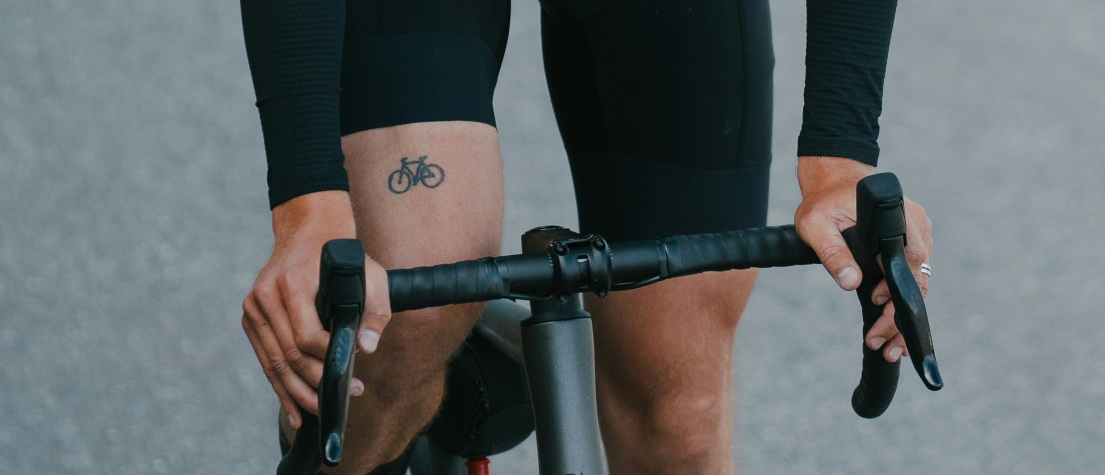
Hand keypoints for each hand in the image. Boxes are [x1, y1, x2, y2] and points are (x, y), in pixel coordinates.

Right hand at [241, 190, 392, 428]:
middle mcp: (265, 296)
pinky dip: (279, 385)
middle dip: (314, 384)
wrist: (308, 232)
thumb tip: (367, 348)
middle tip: (340, 400)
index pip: (306, 336)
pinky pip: (265, 358)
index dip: (327, 361)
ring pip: (273, 362)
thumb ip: (376, 310)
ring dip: (295, 392)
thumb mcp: (371, 275)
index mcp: (291, 283)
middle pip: (287, 355)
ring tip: (317, 412)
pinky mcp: (251, 317)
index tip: (351, 376)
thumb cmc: (342, 257)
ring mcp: (253, 307)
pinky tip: (292, 408)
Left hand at [794, 156, 932, 362]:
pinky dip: (903, 300)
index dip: (898, 296)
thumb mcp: (815, 225)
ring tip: (886, 345)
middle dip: (902, 319)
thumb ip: (832, 253)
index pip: (909, 265)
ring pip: (918, 283)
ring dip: (903, 315)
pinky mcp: (912, 241)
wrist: (835, 177)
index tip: (879, 316)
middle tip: (884, 348)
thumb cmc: (824, 200)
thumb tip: (850, 283)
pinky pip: (913, 275)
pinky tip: (891, 324)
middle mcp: (916, 227)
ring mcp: (918, 234)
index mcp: (898, 220)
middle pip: (918, 281)